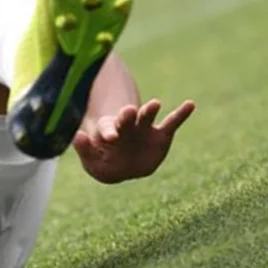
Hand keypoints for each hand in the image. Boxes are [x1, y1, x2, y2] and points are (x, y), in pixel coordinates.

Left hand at [73, 99, 194, 183]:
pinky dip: (181, 114)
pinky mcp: (161, 135)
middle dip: (128, 115)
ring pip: (147, 116)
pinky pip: (172, 123)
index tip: (111, 137)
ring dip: (150, 110)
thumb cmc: (103, 161)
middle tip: (129, 110)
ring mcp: (144, 129)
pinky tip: (190, 104)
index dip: (109, 132)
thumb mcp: (92, 160)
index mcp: (108, 132)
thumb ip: (85, 149)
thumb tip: (77, 136)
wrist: (122, 164)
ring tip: (155, 103)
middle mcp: (126, 126)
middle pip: (126, 118)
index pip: (107, 129)